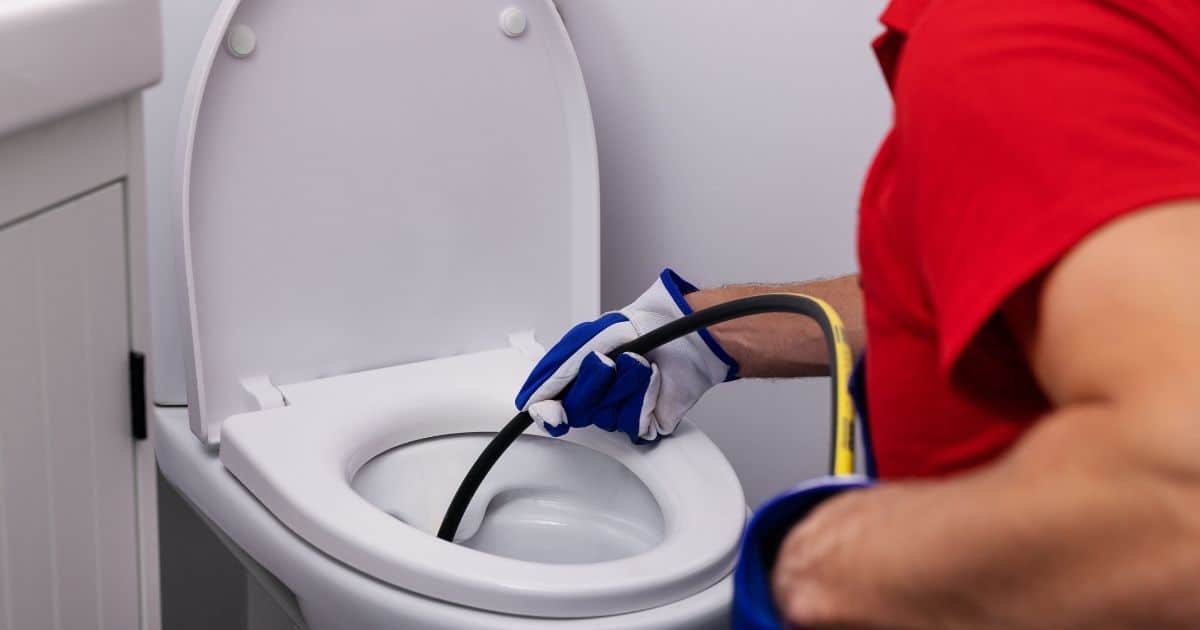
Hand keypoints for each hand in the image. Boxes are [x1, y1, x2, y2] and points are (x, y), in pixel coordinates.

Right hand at [515, 269, 737, 442]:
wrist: (687, 333)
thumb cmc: (643, 327)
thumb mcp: (587, 339)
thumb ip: (557, 371)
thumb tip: (536, 403)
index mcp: (578, 377)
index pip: (550, 404)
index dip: (547, 411)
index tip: (550, 412)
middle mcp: (597, 397)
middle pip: (576, 411)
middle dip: (591, 384)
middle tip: (605, 362)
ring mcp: (621, 410)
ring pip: (605, 416)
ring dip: (623, 385)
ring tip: (638, 364)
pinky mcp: (645, 423)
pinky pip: (632, 421)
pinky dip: (642, 396)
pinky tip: (652, 380)